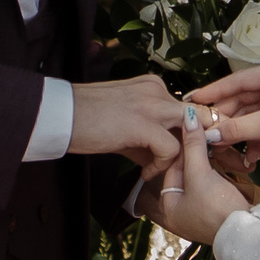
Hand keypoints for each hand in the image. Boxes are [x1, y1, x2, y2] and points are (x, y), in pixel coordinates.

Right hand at [68, 75, 187, 177]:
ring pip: (191, 131)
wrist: (60, 116)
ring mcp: (151, 105)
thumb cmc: (87, 121)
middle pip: (198, 116)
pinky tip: (145, 173)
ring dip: (182, 156)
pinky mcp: (143, 123)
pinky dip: (161, 166)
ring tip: (164, 170)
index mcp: (153, 86)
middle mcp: (157, 90)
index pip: (189, 108)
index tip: (185, 154)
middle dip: (198, 142)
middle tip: (186, 164)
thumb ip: (149, 135)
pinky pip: (171, 149)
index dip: (194, 133)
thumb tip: (165, 157)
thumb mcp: (126, 123)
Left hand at [144, 104, 250, 243]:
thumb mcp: (201, 175)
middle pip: (188, 172)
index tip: (193, 129)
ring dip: (215, 164)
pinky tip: (232, 166)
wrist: (249, 235)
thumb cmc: (218, 210)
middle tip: (210, 138)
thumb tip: (187, 118)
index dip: (183, 147)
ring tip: (224, 152)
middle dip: (201, 155)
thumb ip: (193, 146)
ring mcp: (201, 212)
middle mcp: (181, 211)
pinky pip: (217, 186)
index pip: (171, 167)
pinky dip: (223, 175)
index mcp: (168, 207)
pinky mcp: (218, 211)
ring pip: (204, 177)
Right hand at [186, 61, 259, 195]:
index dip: (214, 91)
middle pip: (241, 98)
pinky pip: (257, 125)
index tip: (193, 99)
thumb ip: (237, 128)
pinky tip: (246, 155)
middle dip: (225, 116)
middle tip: (203, 128)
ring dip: (236, 131)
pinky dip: (250, 139)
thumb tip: (207, 135)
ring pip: (247, 113)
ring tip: (220, 145)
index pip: (238, 80)